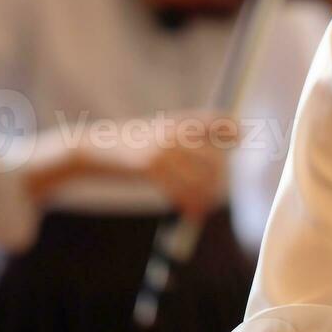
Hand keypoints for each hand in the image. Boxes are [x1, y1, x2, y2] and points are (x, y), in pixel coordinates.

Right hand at [91, 109, 238, 216]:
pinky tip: (192, 212)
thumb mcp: (156, 129)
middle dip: (219, 176)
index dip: (232, 129)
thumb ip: (182, 135)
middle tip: (218, 191)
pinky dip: (189, 202)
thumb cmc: (126, 142)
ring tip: (205, 206)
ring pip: (199, 175)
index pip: (216, 119)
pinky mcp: (149, 166)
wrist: (90, 147)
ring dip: (207, 194)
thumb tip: (214, 154)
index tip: (241, 139)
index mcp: (177, 121)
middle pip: (213, 155)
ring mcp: (162, 148)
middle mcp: (173, 131)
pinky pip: (179, 188)